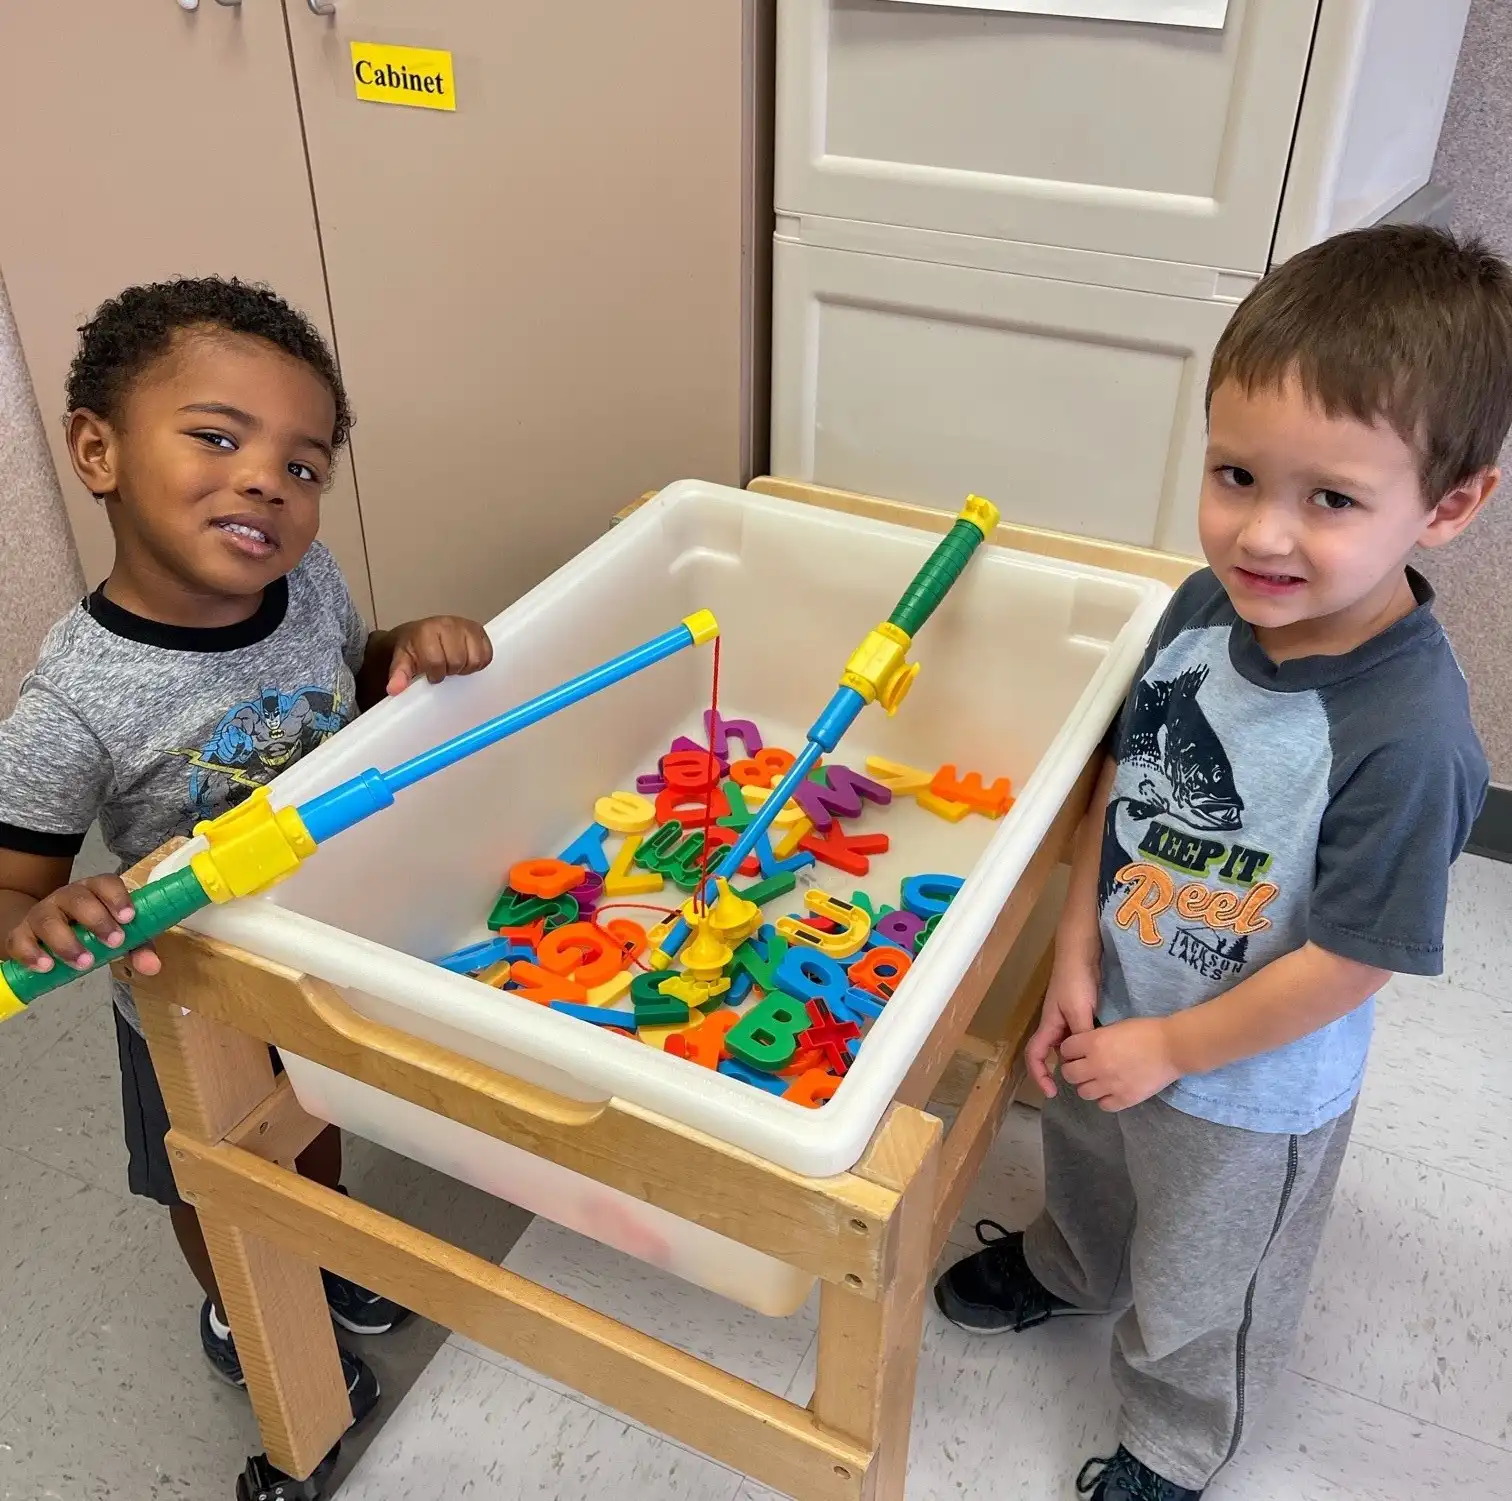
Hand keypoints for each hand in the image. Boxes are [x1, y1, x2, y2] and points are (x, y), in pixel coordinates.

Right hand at [6, 876, 160, 976]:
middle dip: (98, 921)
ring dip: (67, 942)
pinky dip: (32, 953)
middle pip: (79, 900)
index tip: (129, 917)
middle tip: (114, 943)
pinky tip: (46, 966)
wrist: (44, 933)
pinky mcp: (20, 933)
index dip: (117, 897)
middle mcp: (67, 897)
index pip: (106, 883)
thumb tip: (153, 967)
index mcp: (95, 891)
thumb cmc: (90, 931)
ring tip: (84, 963)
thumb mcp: (118, 936)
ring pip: (49, 920)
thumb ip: (138, 948)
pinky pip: (20, 940)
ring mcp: (42, 913)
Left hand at [386, 616, 492, 695]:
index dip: (435, 674)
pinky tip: (467, 660)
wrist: (421, 633)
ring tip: (455, 665)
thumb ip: (399, 675)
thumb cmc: (414, 648)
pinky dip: (479, 662)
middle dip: (450, 670)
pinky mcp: (479, 630)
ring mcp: (465, 626)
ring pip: (475, 659)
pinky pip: (487, 654)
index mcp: (427, 631)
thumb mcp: (402, 661)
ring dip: (466, 667)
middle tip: (444, 669)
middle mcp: (448, 624)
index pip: (436, 661)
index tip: (430, 674)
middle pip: (458, 661)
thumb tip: (394, 689)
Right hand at [1025, 957, 1098, 1097]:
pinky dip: (1088, 1048)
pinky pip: (1081, 1038)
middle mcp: (1056, 1026)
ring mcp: (1068, 1019)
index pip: (1035, 1056)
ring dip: (1077, 1060)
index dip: (1039, 1075)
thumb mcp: (1078, 1009)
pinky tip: (1102, 1054)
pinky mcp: (1081, 1014)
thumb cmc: (1075, 980)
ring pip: (1069, 1047)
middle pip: (1052, 1055)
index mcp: (1049, 1025)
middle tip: (1081, 1086)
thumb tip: (1086, 1058)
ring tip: (1095, 1074)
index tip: (1051, 1092)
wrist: (1081, 955)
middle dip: (1061, 1072)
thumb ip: (1081, 1034)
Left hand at [1058, 1017, 1179, 1111]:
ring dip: (1088, 1086)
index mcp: (1093, 1043)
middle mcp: (1097, 1065)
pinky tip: (1112, 1091)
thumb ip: (1095, 1039)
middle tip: (1084, 1067)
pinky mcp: (1125, 1099)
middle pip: (1069, 1074)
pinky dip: (1105, 1099)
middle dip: (1074, 1069)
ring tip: (1098, 1080)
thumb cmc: (1146, 1031)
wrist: (1173, 1047)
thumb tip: (1083, 1049)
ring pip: (1083, 1092)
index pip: (1065, 1050)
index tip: (1077, 1050)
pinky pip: (1103, 1105)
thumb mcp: (1114, 1027)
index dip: (1071, 1050)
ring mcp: (1110, 1085)